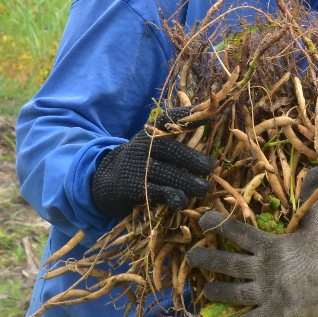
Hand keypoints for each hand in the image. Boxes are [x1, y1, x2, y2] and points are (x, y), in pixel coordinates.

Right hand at [89, 109, 214, 218]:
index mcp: (149, 134)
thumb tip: (206, 131)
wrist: (107, 184)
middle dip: (193, 159)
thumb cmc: (141, 164)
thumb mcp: (151, 148)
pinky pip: (157, 192)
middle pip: (171, 150)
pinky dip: (172, 197)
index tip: (206, 115)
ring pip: (168, 174)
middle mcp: (142, 148)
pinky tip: (182, 201)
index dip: (185, 116)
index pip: (166, 120)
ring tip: (203, 188)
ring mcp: (137, 168)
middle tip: (210, 167)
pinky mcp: (134, 189)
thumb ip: (174, 142)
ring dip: (189, 182)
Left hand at [185, 168, 317, 316]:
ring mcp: (268, 291)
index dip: (219, 225)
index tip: (202, 219)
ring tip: (204, 290)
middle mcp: (264, 268)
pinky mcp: (277, 311)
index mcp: (271, 245)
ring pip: (235, 292)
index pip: (239, 232)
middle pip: (228, 263)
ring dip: (218, 291)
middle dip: (207, 259)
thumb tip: (317, 169)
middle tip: (190, 257)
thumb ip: (311, 198)